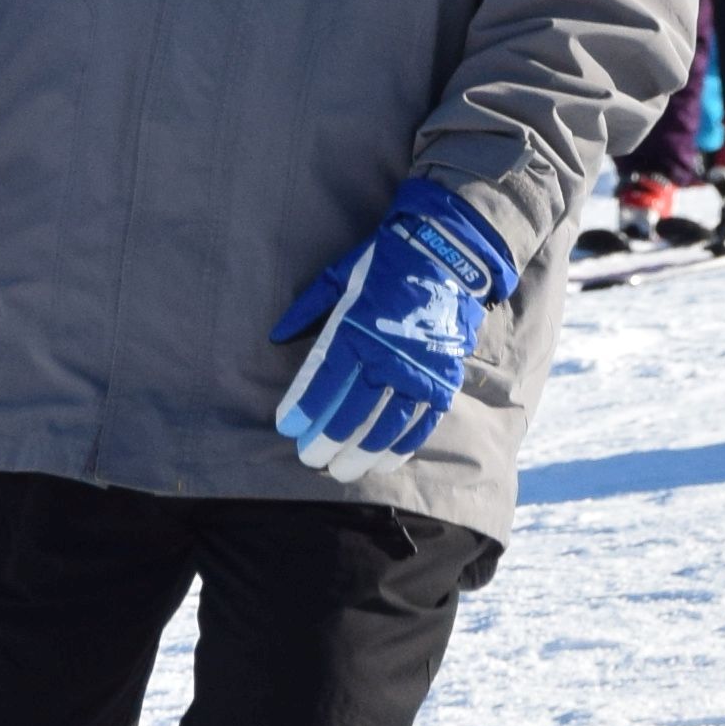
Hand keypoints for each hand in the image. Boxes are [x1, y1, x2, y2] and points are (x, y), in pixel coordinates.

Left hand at [269, 181, 515, 485]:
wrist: (447, 255)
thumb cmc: (386, 262)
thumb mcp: (340, 276)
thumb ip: (308, 309)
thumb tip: (276, 336)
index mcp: (357, 329)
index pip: (324, 380)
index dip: (304, 407)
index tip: (287, 428)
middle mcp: (388, 356)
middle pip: (353, 410)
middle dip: (328, 439)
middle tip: (310, 459)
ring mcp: (419, 371)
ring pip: (387, 424)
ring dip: (363, 451)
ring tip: (343, 470)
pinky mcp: (443, 379)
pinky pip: (422, 421)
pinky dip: (402, 444)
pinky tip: (385, 461)